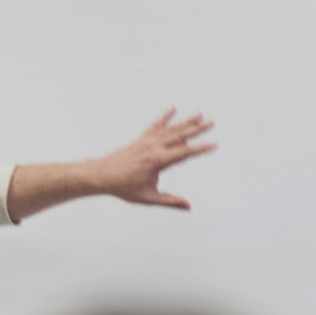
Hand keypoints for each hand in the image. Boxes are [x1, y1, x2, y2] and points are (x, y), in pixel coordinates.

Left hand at [94, 108, 216, 209]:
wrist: (101, 175)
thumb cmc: (123, 187)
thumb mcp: (148, 198)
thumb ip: (170, 201)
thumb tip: (188, 206)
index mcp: (157, 161)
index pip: (184, 153)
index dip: (200, 148)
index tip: (214, 144)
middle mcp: (153, 147)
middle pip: (180, 135)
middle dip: (197, 129)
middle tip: (212, 122)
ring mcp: (147, 141)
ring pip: (170, 129)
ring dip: (185, 121)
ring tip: (199, 114)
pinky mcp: (141, 139)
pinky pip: (155, 125)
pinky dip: (164, 117)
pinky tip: (172, 108)